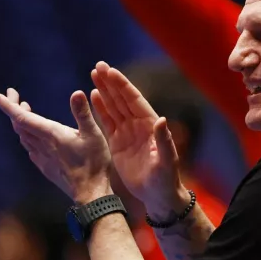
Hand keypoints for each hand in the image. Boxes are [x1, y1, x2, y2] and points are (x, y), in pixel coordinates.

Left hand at [0, 89, 112, 203]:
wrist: (89, 192)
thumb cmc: (94, 163)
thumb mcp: (93, 134)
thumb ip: (83, 113)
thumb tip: (77, 92)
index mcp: (51, 134)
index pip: (22, 118)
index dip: (8, 106)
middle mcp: (42, 145)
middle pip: (19, 125)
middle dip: (13, 109)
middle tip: (14, 96)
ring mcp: (42, 157)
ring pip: (22, 136)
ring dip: (20, 122)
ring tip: (24, 111)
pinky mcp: (45, 166)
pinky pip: (29, 148)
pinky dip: (26, 136)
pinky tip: (32, 137)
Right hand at [90, 61, 186, 216]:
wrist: (157, 194)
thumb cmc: (165, 178)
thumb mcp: (166, 160)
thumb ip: (164, 140)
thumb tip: (161, 120)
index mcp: (150, 125)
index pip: (134, 100)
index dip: (123, 86)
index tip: (111, 72)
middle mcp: (139, 125)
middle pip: (122, 99)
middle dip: (111, 82)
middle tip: (98, 65)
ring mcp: (128, 132)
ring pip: (114, 106)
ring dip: (104, 91)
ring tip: (94, 74)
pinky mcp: (118, 142)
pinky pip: (108, 121)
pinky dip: (101, 108)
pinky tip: (93, 96)